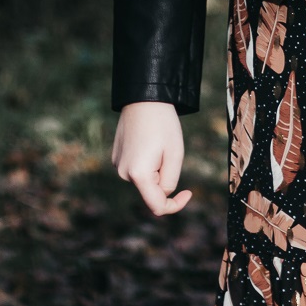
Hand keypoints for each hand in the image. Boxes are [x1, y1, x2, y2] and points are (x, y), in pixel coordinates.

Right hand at [113, 101, 192, 215]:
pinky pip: (137, 169)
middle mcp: (123, 173)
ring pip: (145, 180)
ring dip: (156, 169)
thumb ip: (170, 181)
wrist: (144, 99)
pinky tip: (148, 142)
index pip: (157, 206)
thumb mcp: (175, 155)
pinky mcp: (117, 158)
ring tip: (158, 144)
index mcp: (138, 175)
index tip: (189, 192)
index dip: (175, 205)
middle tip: (170, 152)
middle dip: (165, 178)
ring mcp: (118, 165)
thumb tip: (163, 194)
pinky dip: (147, 162)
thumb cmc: (163, 125)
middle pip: (152, 190)